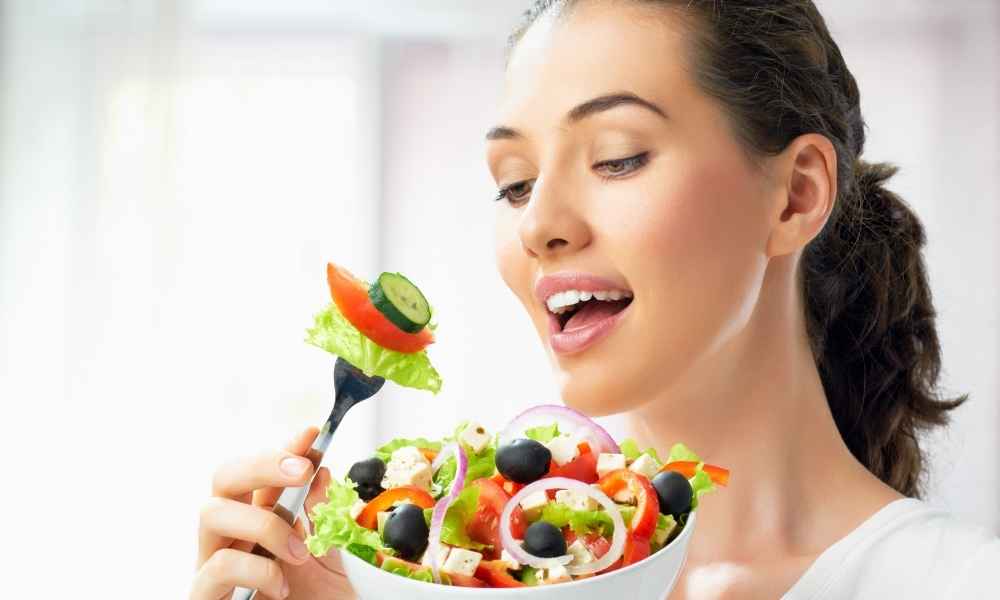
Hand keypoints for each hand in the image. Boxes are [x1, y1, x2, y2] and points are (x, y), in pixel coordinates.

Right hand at [191, 427, 355, 599]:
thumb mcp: (325, 560)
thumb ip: (321, 520)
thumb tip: (321, 471)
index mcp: (258, 520)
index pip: (261, 473)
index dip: (284, 448)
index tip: (313, 433)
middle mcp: (230, 536)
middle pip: (224, 477)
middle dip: (262, 464)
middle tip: (301, 470)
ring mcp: (211, 564)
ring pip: (210, 512)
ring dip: (262, 522)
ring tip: (299, 552)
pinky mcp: (203, 595)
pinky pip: (215, 566)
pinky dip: (254, 568)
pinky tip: (280, 585)